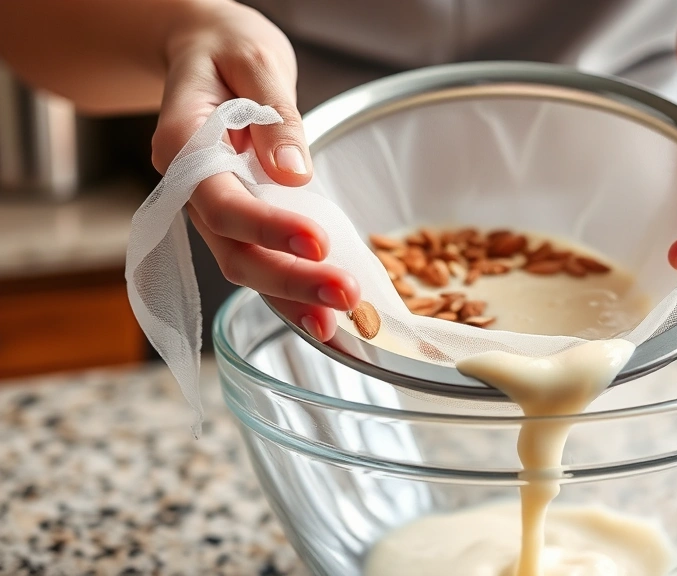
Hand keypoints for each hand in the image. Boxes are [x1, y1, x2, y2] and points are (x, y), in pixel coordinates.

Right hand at [151, 1, 356, 341]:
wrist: (205, 51)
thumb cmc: (226, 49)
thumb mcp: (253, 59)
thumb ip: (273, 115)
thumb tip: (293, 172)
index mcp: (182, 144)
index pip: (220, 201)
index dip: (268, 227)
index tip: (319, 242)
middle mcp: (188, 188)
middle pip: (231, 248)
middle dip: (288, 280)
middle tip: (346, 296)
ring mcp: (209, 210)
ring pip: (242, 266)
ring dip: (290, 300)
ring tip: (339, 324)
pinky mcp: (235, 219)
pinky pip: (257, 259)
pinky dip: (288, 293)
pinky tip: (324, 320)